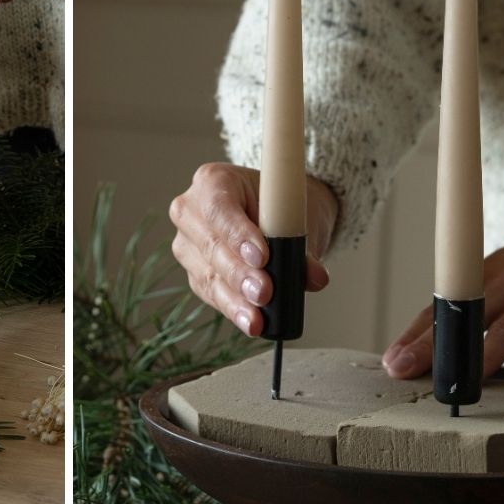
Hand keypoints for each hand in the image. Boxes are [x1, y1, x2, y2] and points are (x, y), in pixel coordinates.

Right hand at [168, 163, 336, 334]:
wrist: (281, 212)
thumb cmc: (284, 205)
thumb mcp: (297, 216)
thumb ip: (302, 246)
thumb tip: (314, 278)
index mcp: (212, 181)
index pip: (219, 209)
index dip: (238, 235)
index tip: (262, 257)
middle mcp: (191, 212)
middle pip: (211, 246)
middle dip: (240, 274)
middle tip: (264, 292)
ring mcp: (189, 245)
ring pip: (209, 275)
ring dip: (236, 299)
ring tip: (258, 318)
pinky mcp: (195, 273)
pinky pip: (212, 294)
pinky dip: (234, 309)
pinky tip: (250, 323)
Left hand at [382, 203, 503, 378]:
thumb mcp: (501, 276)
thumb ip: (474, 312)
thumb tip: (437, 352)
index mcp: (482, 277)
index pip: (441, 307)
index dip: (414, 335)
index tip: (391, 361)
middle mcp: (503, 282)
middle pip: (462, 315)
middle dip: (430, 346)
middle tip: (402, 370)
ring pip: (503, 328)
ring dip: (476, 358)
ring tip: (454, 383)